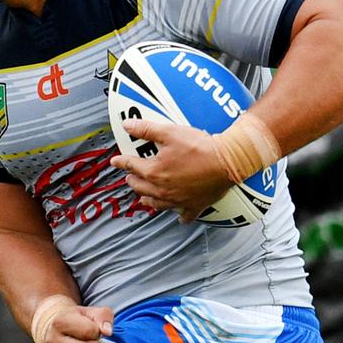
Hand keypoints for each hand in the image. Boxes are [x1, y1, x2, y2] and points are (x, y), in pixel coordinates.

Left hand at [110, 118, 233, 222]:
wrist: (227, 161)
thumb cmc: (199, 147)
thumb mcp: (170, 132)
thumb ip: (146, 129)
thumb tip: (127, 125)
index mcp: (154, 172)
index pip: (132, 166)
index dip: (122, 162)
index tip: (116, 161)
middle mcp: (163, 190)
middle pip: (141, 187)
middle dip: (133, 180)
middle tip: (130, 176)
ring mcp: (178, 200)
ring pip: (156, 203)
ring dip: (147, 199)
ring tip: (143, 197)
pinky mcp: (194, 205)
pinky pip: (184, 215)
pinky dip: (179, 216)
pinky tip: (178, 216)